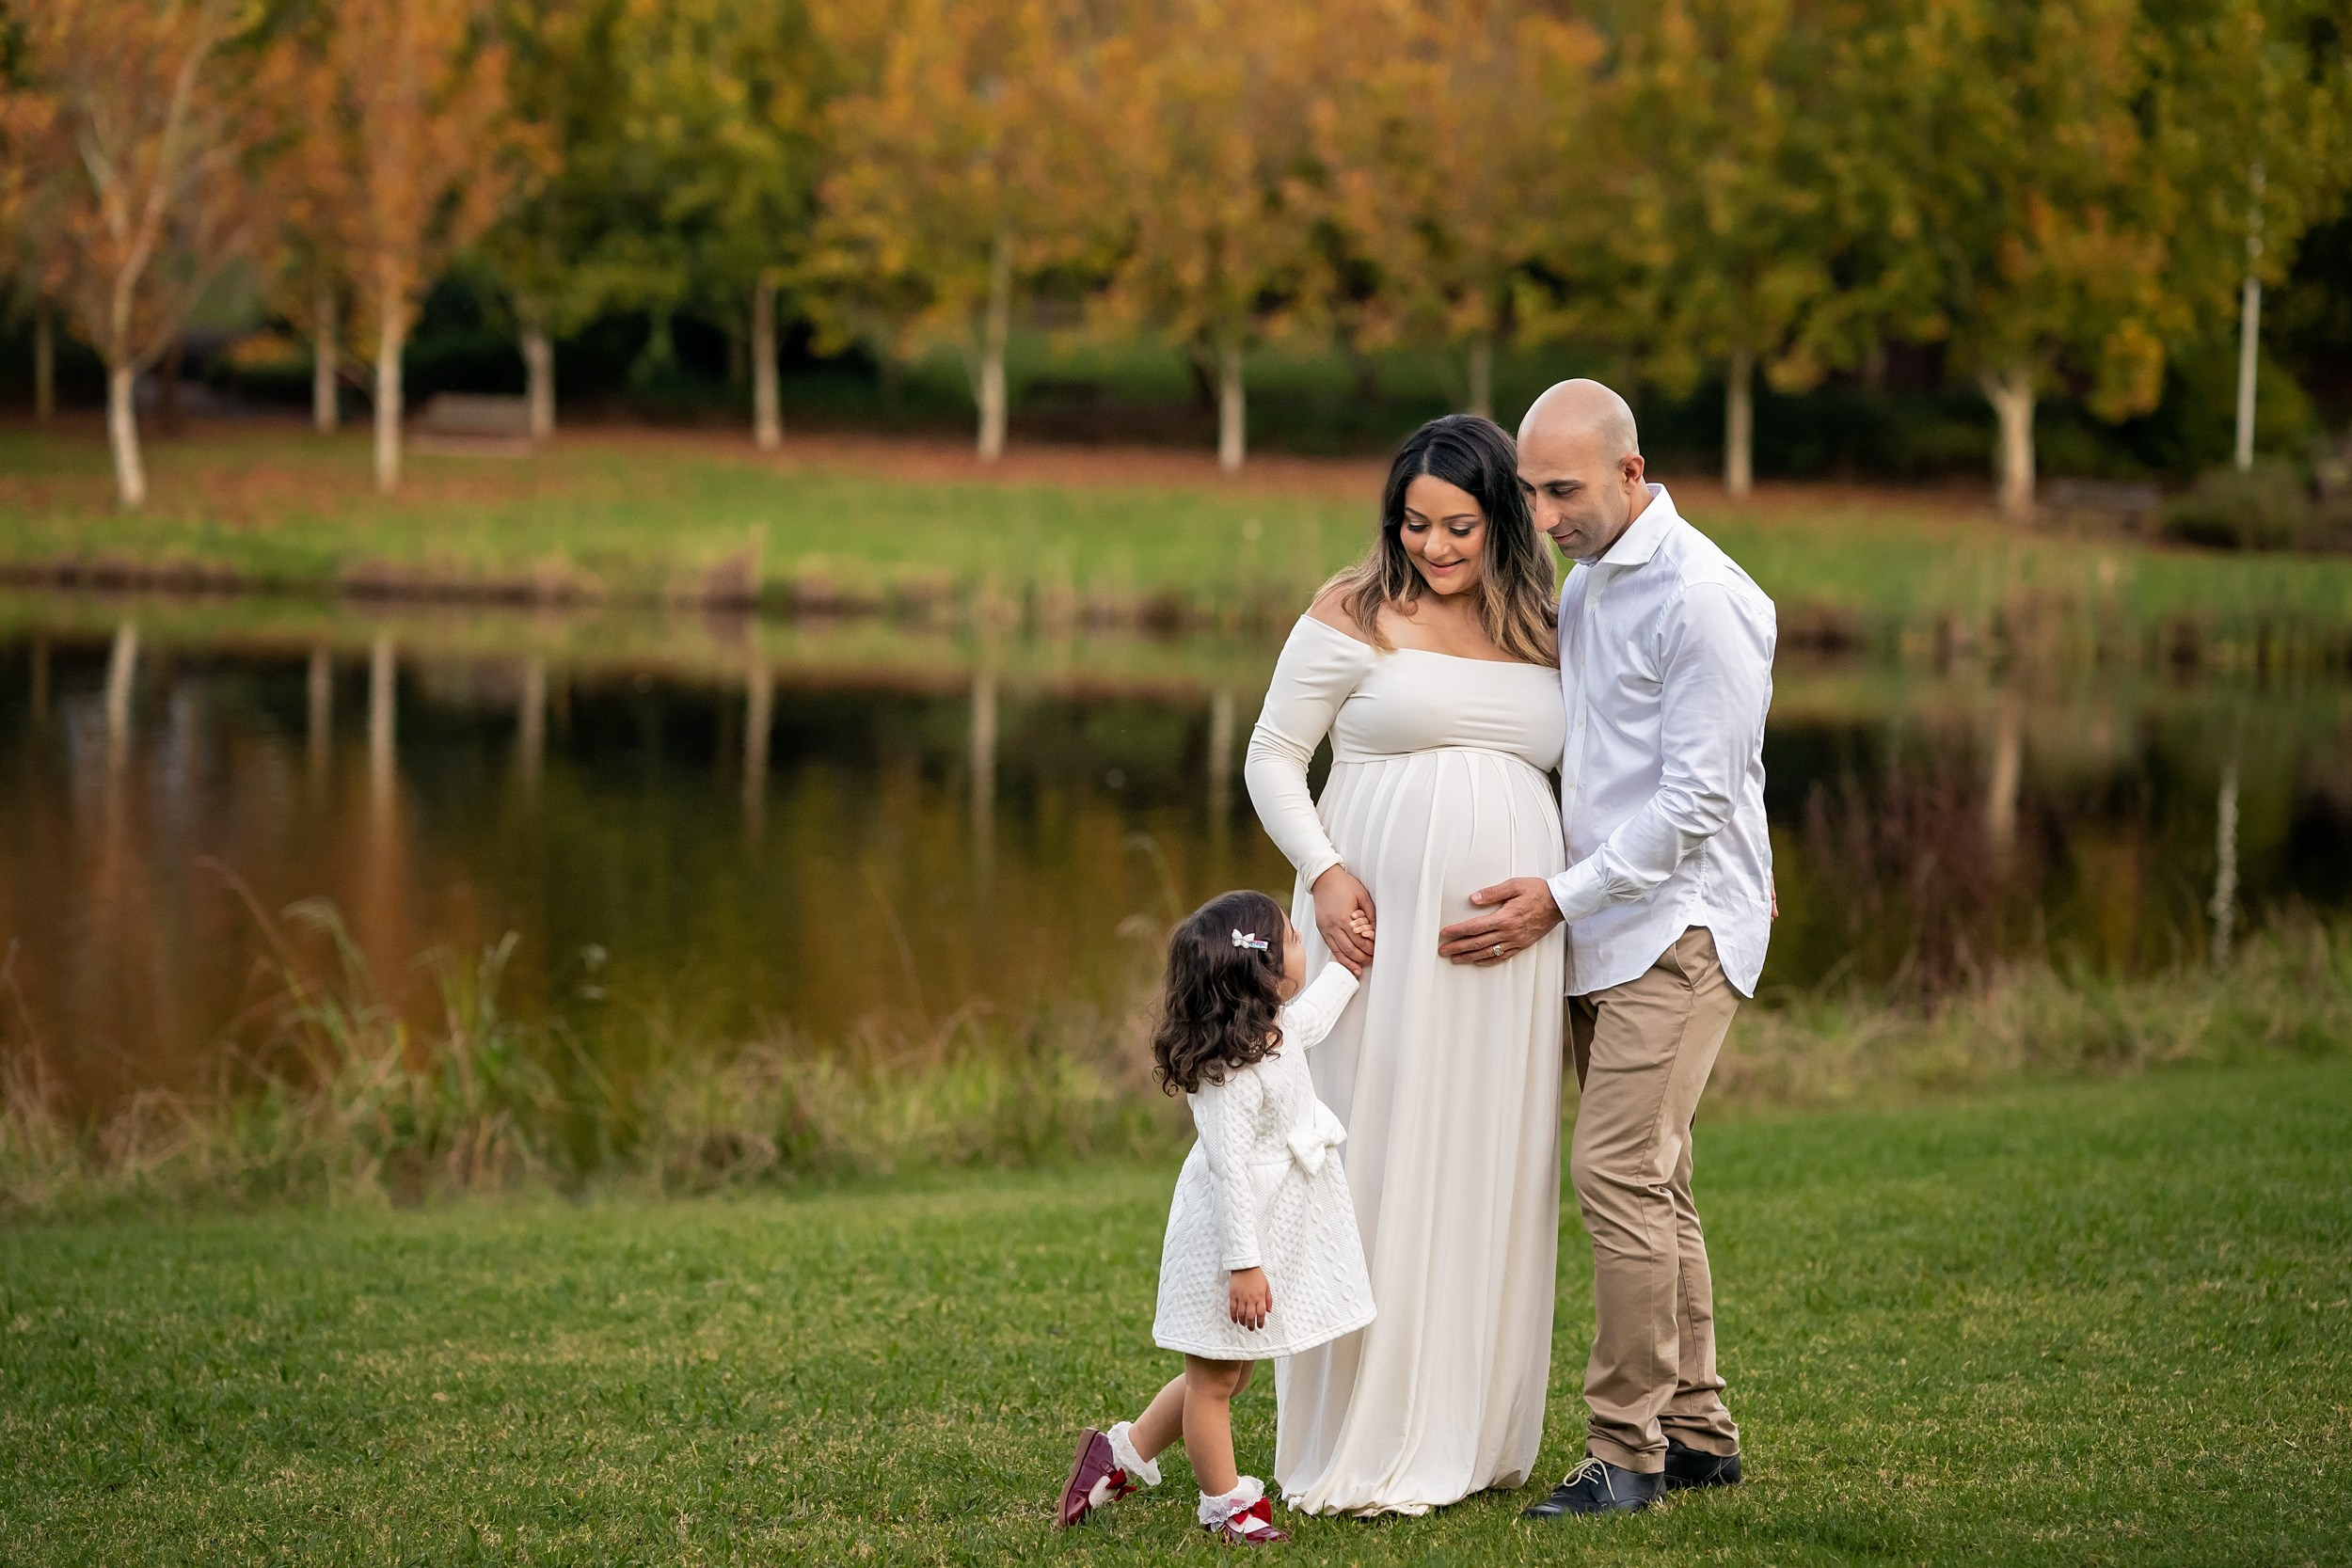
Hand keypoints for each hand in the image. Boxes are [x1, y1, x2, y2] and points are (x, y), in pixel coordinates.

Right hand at [1228, 1267, 1271, 1329]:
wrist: (1245, 1266)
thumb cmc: (1257, 1276)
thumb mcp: (1267, 1286)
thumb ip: (1269, 1299)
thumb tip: (1269, 1311)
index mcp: (1260, 1297)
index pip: (1261, 1314)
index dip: (1260, 1322)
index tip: (1260, 1326)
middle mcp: (1251, 1299)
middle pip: (1250, 1316)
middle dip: (1251, 1325)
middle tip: (1251, 1329)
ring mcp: (1241, 1297)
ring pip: (1241, 1314)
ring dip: (1243, 1322)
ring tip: (1244, 1325)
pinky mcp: (1233, 1295)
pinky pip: (1232, 1308)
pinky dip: (1233, 1316)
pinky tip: (1235, 1320)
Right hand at [1311, 866, 1375, 974]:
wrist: (1323, 878)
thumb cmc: (1343, 884)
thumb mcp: (1362, 896)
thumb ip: (1370, 914)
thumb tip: (1376, 930)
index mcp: (1344, 918)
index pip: (1359, 940)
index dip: (1369, 948)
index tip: (1376, 952)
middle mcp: (1332, 926)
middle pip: (1349, 949)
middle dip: (1361, 958)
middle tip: (1371, 961)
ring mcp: (1325, 928)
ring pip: (1338, 952)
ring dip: (1349, 962)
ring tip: (1358, 970)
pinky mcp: (1321, 929)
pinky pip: (1330, 947)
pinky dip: (1338, 957)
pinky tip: (1345, 962)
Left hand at [1437, 876, 1563, 965]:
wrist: (1559, 903)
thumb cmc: (1537, 891)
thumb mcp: (1514, 885)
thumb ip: (1492, 893)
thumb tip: (1474, 899)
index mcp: (1504, 918)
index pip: (1474, 927)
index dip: (1457, 931)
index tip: (1444, 934)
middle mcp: (1508, 933)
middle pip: (1477, 943)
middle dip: (1457, 947)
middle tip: (1442, 951)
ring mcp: (1515, 941)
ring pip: (1487, 953)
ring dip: (1469, 957)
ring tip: (1455, 959)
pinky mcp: (1522, 945)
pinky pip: (1502, 957)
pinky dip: (1488, 960)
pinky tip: (1478, 961)